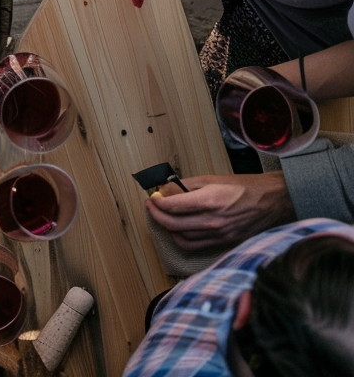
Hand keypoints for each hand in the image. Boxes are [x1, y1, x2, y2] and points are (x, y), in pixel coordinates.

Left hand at [145, 173, 295, 250]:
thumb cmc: (244, 187)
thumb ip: (187, 185)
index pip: (172, 206)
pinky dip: (182, 239)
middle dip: (156, 215)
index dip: (157, 202)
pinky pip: (196, 246)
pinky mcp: (225, 243)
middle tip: (151, 206)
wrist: (272, 201)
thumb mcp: (213, 178)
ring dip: (168, 228)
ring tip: (163, 217)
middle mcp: (213, 220)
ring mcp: (219, 235)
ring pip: (182, 238)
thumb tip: (166, 189)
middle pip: (173, 224)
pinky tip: (179, 229)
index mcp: (209, 200)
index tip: (152, 197)